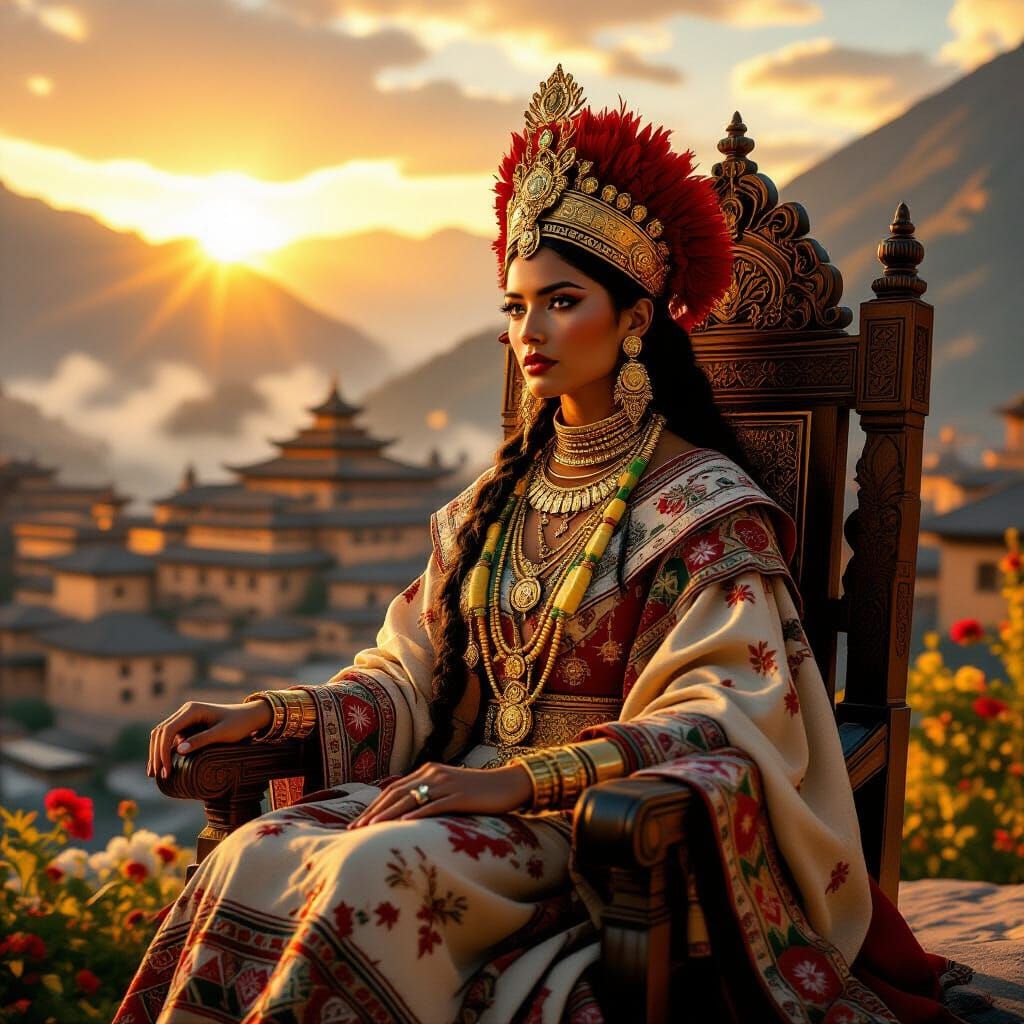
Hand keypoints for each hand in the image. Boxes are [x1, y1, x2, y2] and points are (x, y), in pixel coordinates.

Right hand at [147, 700, 271, 779]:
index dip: (163, 751)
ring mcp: (185, 717)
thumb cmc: (238, 724)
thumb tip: (178, 750)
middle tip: (156, 776)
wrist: (249, 716)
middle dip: (156, 754)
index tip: (166, 771)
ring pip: (162, 734)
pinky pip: (170, 737)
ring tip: (154, 774)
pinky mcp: (187, 725)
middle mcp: (185, 711)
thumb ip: (201, 740)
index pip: (168, 731)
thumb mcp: (222, 734)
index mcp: (192, 710)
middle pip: (160, 732)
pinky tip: (162, 765)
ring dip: (156, 753)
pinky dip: (163, 750)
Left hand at [348, 762, 533, 827]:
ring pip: (410, 798)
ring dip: (387, 815)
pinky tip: (404, 825)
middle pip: (395, 793)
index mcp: (428, 771)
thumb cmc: (479, 792)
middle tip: (355, 830)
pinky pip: (434, 805)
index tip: (357, 823)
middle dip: (373, 812)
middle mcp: (433, 773)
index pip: (393, 789)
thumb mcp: (450, 790)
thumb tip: (407, 814)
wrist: (509, 784)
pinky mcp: (460, 795)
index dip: (373, 806)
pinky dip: (417, 813)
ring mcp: (447, 783)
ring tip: (370, 829)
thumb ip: (430, 796)